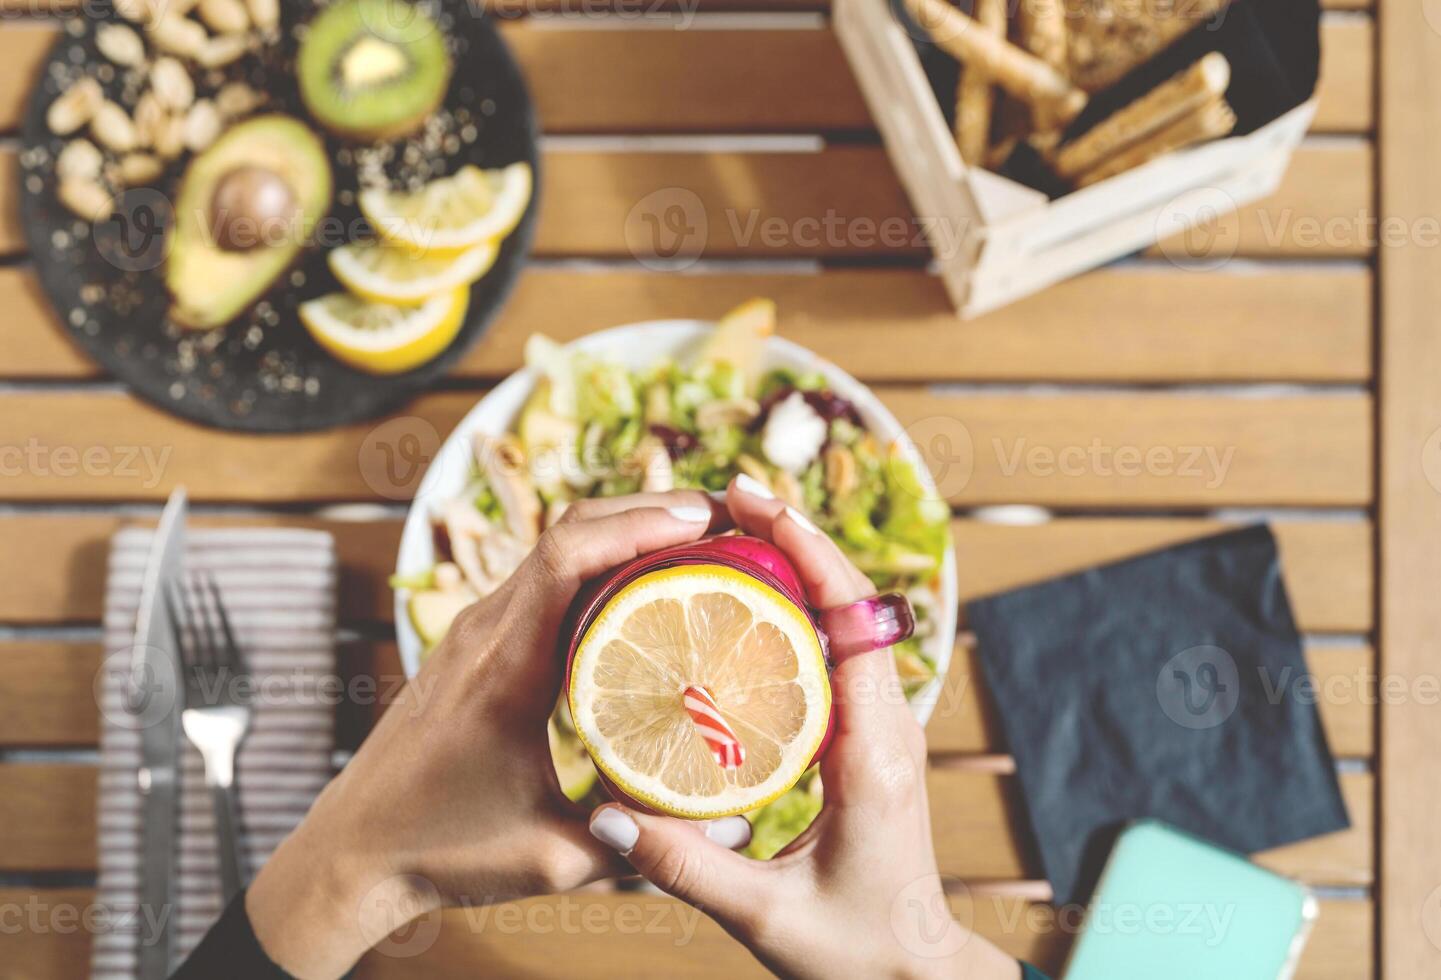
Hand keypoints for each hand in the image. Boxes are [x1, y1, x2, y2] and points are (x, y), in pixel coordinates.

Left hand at [247, 491, 749, 977]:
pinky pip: (543, 578)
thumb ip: (640, 838)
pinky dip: (598, 563)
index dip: (637, 523)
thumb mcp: (551, 858)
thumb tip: (734, 824)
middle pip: (569, 531)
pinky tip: (642, 586)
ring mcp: (476, 630)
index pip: (566, 558)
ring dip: (624, 530)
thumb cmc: (442, 851)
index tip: (703, 520)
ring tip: (699, 540)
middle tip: (724, 518)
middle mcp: (485, 632)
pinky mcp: (476, 642)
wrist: (352, 851)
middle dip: (649, 509)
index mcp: (504, 670)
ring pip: (555, 548)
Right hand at [585, 477, 1019, 979]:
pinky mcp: (861, 736)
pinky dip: (791, 609)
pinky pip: (831, 652)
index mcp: (876, 752)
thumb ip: (686, 868)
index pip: (852, 619)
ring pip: (843, 618)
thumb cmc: (856, 953)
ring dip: (794, 564)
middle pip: (849, 599)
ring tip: (724, 529)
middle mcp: (887, 724)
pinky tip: (738, 602)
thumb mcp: (766, 919)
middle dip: (793, 537)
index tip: (752, 504)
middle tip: (723, 497)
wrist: (912, 975)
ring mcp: (877, 726)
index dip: (808, 550)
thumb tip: (606, 819)